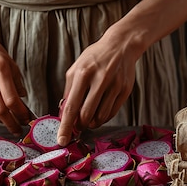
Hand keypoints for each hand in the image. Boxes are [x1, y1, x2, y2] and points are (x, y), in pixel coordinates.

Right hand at [0, 33, 30, 136]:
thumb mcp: (8, 60)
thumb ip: (16, 80)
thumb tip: (22, 99)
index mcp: (0, 68)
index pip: (12, 99)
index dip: (21, 113)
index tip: (26, 120)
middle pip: (0, 110)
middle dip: (11, 123)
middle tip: (18, 129)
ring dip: (0, 120)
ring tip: (7, 121)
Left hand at [57, 30, 139, 145]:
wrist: (121, 45)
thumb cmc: (95, 58)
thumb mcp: (76, 68)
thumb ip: (69, 90)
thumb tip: (63, 114)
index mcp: (83, 73)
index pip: (71, 106)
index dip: (65, 126)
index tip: (61, 140)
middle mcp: (99, 79)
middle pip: (86, 115)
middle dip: (80, 125)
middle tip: (78, 126)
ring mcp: (114, 85)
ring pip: (100, 117)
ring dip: (92, 123)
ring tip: (89, 118)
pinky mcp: (125, 90)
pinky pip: (112, 113)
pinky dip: (103, 117)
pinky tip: (99, 112)